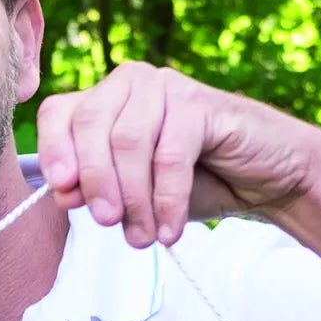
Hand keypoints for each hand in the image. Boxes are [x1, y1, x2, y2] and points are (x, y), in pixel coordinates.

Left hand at [35, 62, 320, 247]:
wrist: (265, 179)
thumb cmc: (194, 183)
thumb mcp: (134, 194)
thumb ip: (96, 190)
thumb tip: (62, 192)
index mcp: (106, 99)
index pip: (59, 113)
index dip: (54, 151)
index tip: (62, 193)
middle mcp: (131, 83)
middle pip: (89, 125)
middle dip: (95, 182)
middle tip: (108, 223)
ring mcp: (167, 87)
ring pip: (127, 142)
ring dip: (133, 198)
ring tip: (143, 237)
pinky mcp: (200, 103)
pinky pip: (169, 155)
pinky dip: (167, 199)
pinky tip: (170, 230)